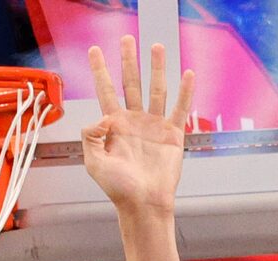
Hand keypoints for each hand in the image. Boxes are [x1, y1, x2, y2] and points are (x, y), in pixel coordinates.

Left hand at [83, 38, 193, 214]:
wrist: (144, 204)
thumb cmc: (118, 189)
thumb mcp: (95, 164)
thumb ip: (91, 138)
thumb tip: (100, 116)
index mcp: (114, 127)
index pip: (105, 92)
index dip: (100, 71)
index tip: (94, 50)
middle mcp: (134, 122)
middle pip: (131, 83)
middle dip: (128, 61)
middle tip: (127, 38)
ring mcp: (154, 126)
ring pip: (156, 89)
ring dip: (156, 67)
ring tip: (156, 45)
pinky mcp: (173, 134)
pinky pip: (180, 108)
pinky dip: (185, 91)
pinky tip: (187, 73)